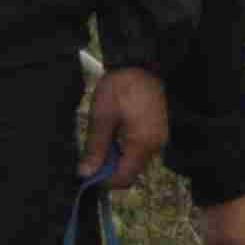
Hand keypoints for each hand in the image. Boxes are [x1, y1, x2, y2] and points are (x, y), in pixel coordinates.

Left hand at [82, 65, 167, 190]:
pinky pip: (139, 149)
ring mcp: (158, 139)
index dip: (104, 180)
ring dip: (116, 157)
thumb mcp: (102, 117)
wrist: (141, 63)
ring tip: (102, 138)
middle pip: (130, 172)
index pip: (124, 178)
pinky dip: (124, 148)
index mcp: (142, 144)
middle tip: (90, 154)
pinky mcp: (157, 132)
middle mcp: (155, 146)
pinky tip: (114, 133)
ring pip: (134, 161)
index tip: (87, 172)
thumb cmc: (121, 87)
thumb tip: (85, 173)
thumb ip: (95, 148)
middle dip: (109, 169)